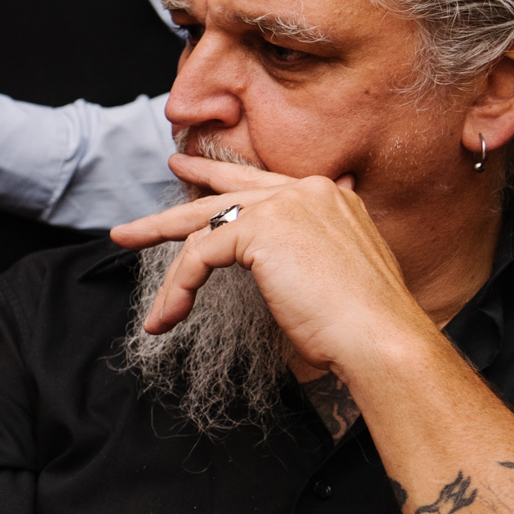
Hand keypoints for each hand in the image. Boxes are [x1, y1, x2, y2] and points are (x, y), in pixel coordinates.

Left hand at [109, 154, 438, 384]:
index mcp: (329, 197)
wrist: (380, 339)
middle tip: (133, 222)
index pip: (261, 183)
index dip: (219, 180)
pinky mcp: (260, 230)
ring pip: (202, 228)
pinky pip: (198, 256)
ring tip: (136, 277)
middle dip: (173, 209)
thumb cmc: (357, 326)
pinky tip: (168, 316)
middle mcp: (308, 191)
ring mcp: (285, 205)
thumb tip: (268, 264)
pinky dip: (178, 289)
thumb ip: (298, 256)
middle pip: (224, 194)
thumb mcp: (326, 277)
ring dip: (168, 267)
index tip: (188, 175)